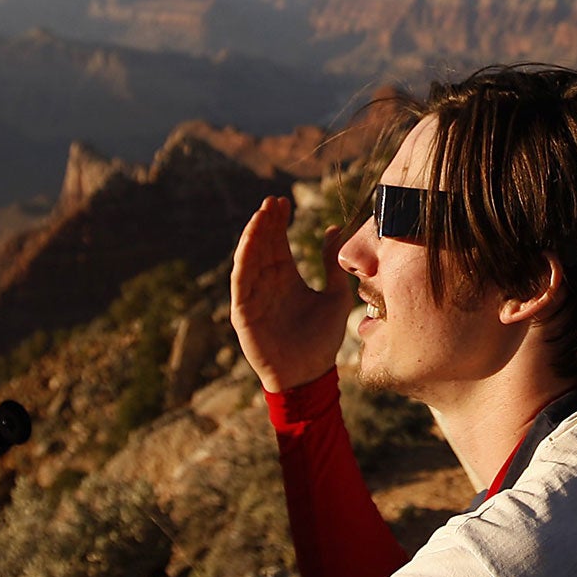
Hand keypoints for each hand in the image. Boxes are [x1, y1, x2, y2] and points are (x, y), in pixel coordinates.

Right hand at [230, 196, 354, 393]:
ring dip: (253, 236)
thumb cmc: (322, 339)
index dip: (279, 223)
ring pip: (249, 259)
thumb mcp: (335, 295)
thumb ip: (332, 265)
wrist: (310, 375)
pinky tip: (251, 240)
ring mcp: (254, 297)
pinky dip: (244, 259)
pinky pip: (241, 281)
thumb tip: (334, 229)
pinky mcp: (244, 312)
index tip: (284, 201)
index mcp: (286, 279)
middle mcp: (267, 285)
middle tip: (272, 201)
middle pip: (262, 246)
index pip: (278, 244)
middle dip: (265, 223)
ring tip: (262, 214)